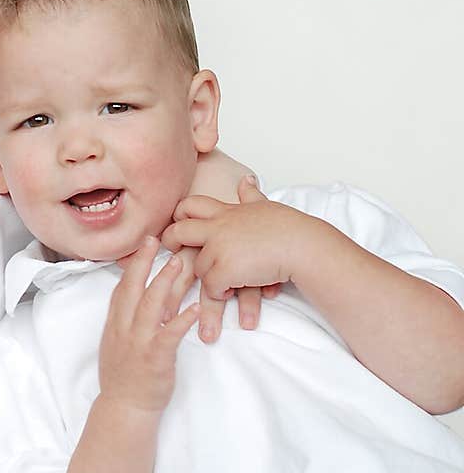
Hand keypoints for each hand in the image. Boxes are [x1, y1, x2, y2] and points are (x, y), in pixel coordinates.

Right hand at [100, 236, 199, 412]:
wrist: (125, 408)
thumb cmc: (125, 378)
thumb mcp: (118, 344)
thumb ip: (127, 322)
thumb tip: (140, 301)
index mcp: (115, 325)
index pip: (121, 288)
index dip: (131, 265)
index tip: (142, 245)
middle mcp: (124, 329)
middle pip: (132, 288)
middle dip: (144, 262)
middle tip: (158, 240)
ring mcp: (138, 342)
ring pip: (150, 305)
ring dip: (165, 282)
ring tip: (179, 263)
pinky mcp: (155, 357)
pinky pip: (170, 334)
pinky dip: (183, 320)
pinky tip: (197, 308)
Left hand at [159, 178, 282, 340]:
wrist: (302, 246)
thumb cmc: (289, 228)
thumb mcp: (264, 206)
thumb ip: (250, 195)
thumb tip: (247, 180)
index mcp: (226, 212)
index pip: (192, 205)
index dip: (180, 214)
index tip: (178, 222)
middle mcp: (218, 227)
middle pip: (179, 231)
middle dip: (170, 241)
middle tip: (169, 250)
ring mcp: (219, 248)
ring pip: (196, 267)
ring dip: (208, 277)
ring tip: (223, 283)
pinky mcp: (224, 269)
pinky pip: (211, 286)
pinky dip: (220, 292)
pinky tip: (232, 292)